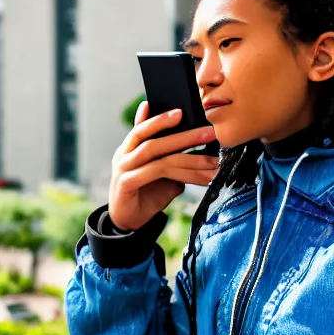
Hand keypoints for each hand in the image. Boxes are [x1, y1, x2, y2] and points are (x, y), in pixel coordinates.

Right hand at [109, 102, 218, 230]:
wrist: (128, 223)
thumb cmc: (145, 195)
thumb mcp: (159, 174)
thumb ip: (170, 159)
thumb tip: (200, 150)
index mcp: (130, 148)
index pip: (143, 127)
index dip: (159, 118)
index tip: (182, 111)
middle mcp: (124, 154)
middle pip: (151, 137)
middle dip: (182, 134)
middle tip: (208, 132)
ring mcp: (123, 168)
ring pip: (155, 153)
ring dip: (186, 155)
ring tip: (210, 160)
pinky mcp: (126, 183)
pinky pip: (155, 172)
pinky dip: (179, 173)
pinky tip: (196, 177)